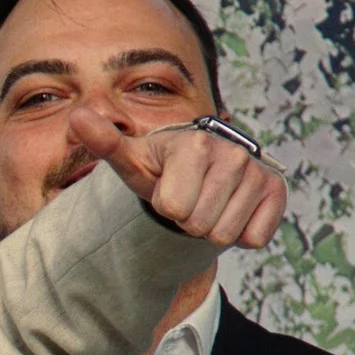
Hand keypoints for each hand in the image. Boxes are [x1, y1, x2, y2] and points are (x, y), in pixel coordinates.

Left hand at [70, 105, 287, 248]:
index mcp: (195, 144)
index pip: (173, 209)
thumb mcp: (131, 159)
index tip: (169, 189)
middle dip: (189, 220)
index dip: (166, 207)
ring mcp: (257, 171)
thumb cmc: (162, 167)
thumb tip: (77, 117)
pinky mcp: (276, 190)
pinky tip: (232, 208)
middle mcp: (232, 153)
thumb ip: (104, 143)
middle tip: (190, 198)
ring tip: (208, 202)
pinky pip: (254, 237)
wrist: (200, 168)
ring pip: (225, 234)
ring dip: (212, 227)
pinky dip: (240, 232)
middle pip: (200, 225)